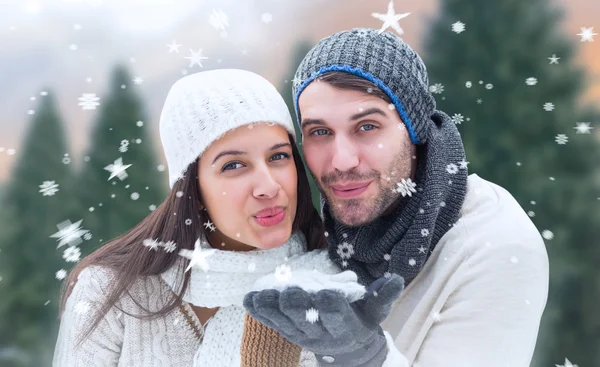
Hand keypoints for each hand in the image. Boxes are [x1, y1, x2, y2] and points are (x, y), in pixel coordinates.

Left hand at [243, 274, 404, 365]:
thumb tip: (395, 279)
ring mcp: (302, 334)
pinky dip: (260, 312)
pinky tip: (250, 299)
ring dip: (272, 308)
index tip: (325, 292)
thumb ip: (383, 295)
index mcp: (346, 326)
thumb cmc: (362, 319)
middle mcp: (322, 334)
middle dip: (297, 305)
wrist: (346, 347)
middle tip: (289, 291)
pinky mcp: (288, 332)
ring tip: (261, 295)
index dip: (331, 306)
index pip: (337, 316)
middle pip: (306, 320)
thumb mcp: (376, 310)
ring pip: (285, 322)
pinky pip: (272, 323)